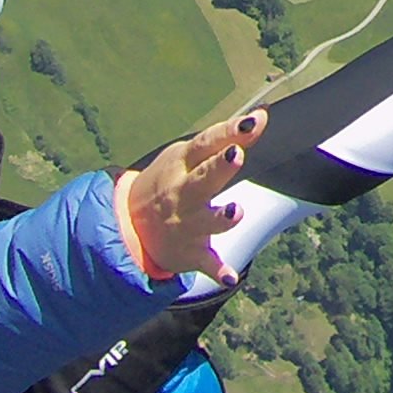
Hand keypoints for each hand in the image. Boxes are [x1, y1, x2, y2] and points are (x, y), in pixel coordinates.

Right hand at [116, 111, 263, 286]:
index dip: (229, 132)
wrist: (131, 225)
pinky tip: (230, 276)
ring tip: (235, 212)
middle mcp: (182, 193)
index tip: (254, 121)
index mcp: (181, 164)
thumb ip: (224, 139)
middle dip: (219, 168)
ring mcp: (186, 224)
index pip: (206, 144)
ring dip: (220, 217)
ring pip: (205, 221)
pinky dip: (216, 271)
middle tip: (236, 155)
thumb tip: (262, 116)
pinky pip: (205, 262)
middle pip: (203, 179)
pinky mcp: (191, 252)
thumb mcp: (188, 156)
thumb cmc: (170, 181)